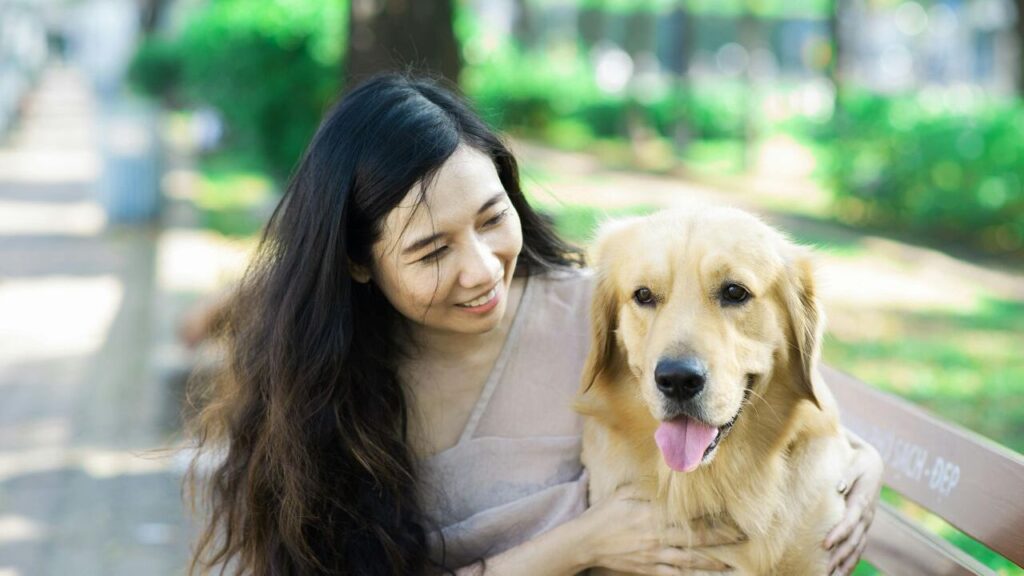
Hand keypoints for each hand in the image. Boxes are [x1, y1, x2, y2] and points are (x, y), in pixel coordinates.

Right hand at [579, 485, 740, 574]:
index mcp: (651, 515)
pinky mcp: (648, 569)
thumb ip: (647, 487)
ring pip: (690, 560)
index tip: (729, 510)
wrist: (586, 542)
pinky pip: (674, 575)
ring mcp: (653, 556)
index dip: (710, 513)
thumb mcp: (624, 493)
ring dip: (712, 561)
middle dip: (721, 538)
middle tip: (742, 535)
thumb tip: (668, 479)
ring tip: (731, 561)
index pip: (688, 514)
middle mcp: (656, 537)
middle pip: (696, 538)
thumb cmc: (604, 514)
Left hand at [824, 433, 883, 574]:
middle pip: (853, 540)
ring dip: (846, 563)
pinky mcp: (863, 525)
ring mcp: (866, 522)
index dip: (838, 534)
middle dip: (840, 556)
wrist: (872, 461)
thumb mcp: (855, 461)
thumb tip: (838, 487)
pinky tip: (842, 573)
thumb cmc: (858, 459)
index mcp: (862, 501)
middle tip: (825, 569)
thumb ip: (846, 474)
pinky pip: (859, 546)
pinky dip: (852, 560)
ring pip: (858, 547)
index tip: (825, 544)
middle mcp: (866, 515)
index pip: (850, 521)